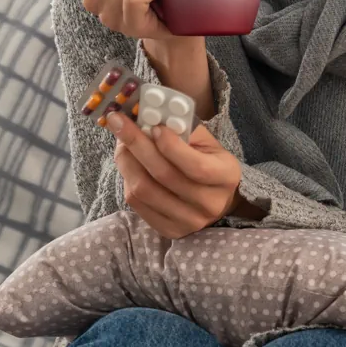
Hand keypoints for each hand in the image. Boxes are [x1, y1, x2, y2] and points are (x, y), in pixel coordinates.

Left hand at [107, 110, 258, 237]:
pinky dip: (127, 179)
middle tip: (120, 123)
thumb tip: (153, 115)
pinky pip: (137, 204)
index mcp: (225, 176)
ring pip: (145, 190)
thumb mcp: (208, 143)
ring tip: (121, 142)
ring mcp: (188, 221)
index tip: (152, 124)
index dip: (170, 145)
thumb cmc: (210, 163)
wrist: (218, 200)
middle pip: (164, 176)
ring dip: (127, 161)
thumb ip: (185, 129)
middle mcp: (209, 203)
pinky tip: (128, 164)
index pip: (195, 165)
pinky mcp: (169, 231)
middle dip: (137, 144)